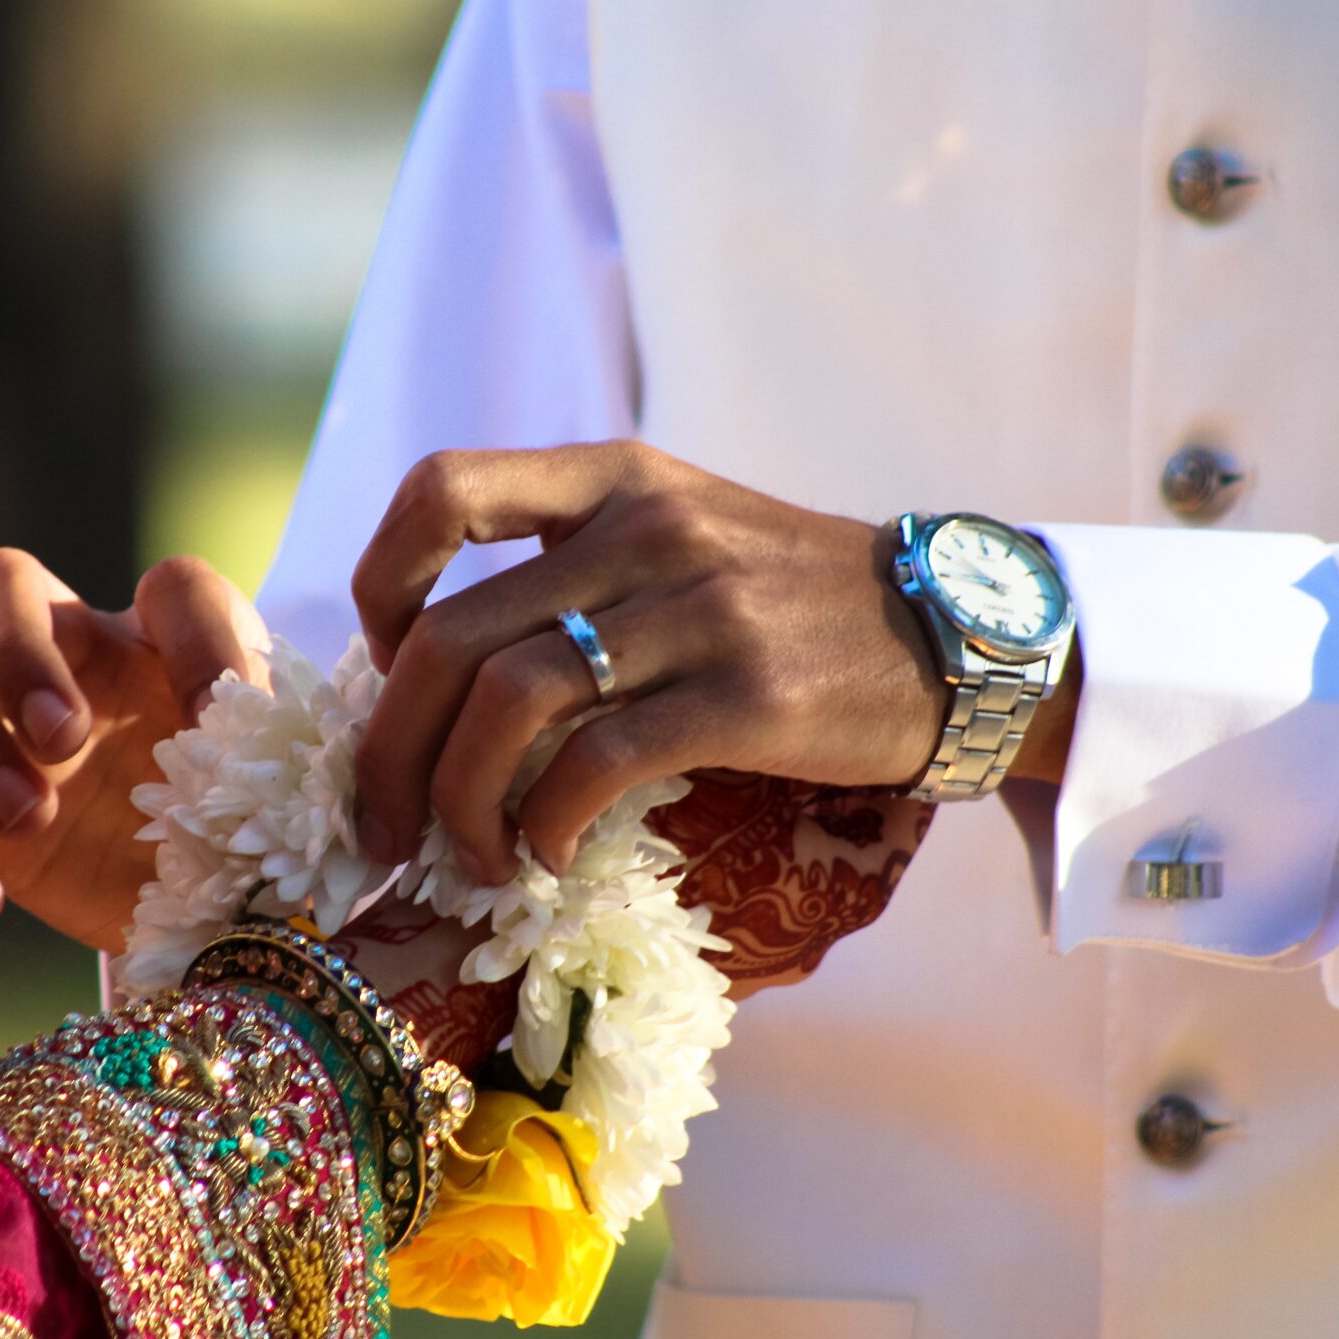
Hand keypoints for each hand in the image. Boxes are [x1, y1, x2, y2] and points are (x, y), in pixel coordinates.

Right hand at [0, 550, 266, 947]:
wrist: (217, 914)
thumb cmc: (260, 826)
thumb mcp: (290, 796)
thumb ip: (300, 769)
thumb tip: (328, 776)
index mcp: (172, 641)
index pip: (175, 587)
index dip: (194, 638)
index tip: (212, 718)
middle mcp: (77, 662)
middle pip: (2, 584)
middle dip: (20, 653)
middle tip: (67, 737)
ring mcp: (9, 732)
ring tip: (34, 817)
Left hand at [345, 441, 953, 883]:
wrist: (956, 636)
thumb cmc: (794, 602)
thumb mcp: (683, 530)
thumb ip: (573, 562)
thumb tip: (436, 665)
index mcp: (616, 479)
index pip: (442, 491)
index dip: (381, 586)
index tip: (389, 669)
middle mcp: (644, 529)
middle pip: (449, 636)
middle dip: (389, 749)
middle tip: (383, 824)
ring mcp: (697, 610)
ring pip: (507, 706)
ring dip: (459, 803)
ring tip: (467, 857)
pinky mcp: (744, 697)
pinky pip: (595, 765)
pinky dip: (545, 826)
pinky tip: (546, 859)